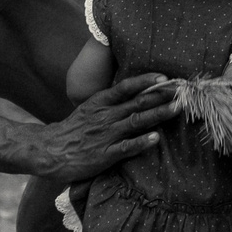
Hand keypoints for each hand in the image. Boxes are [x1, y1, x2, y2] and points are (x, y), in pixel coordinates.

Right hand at [34, 73, 179, 182]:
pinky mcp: (104, 155)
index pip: (125, 87)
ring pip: (136, 121)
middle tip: (182, 91)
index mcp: (100, 102)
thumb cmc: (73, 131)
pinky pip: (126, 148)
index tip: (164, 76)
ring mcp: (105, 135)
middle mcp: (105, 116)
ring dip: (158, 114)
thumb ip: (109, 103)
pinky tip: (156, 138)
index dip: (145, 81)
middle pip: (137, 102)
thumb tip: (134, 94)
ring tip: (177, 108)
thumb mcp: (88, 109)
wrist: (49, 151)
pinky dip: (141, 142)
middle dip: (161, 96)